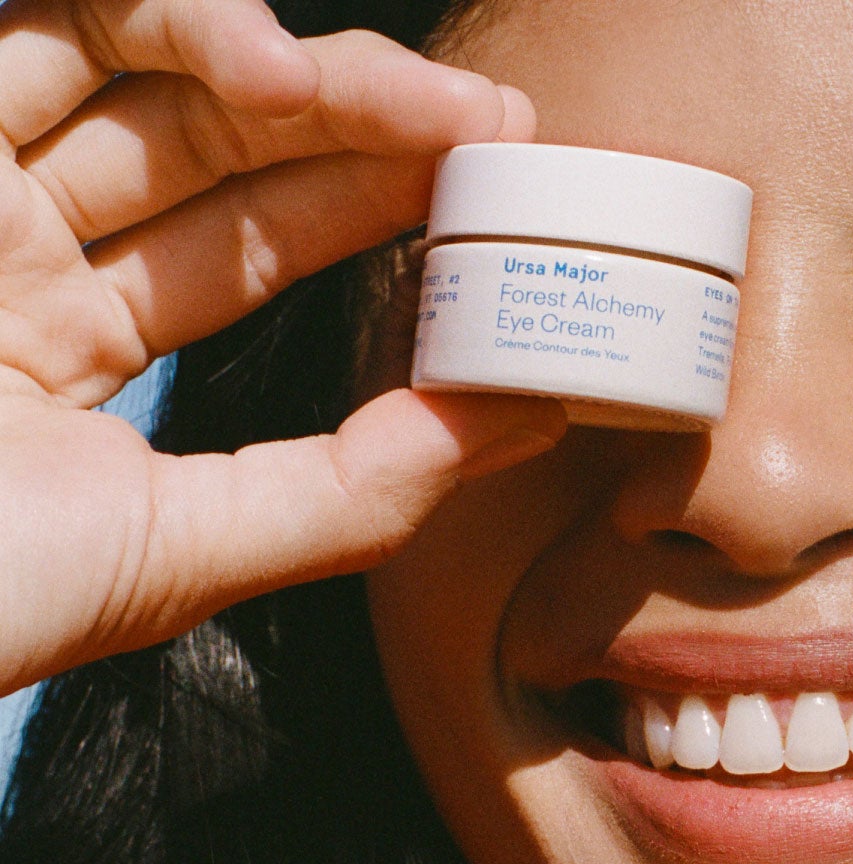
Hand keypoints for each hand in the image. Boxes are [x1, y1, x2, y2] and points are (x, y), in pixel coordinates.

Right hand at [0, 0, 565, 696]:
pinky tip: (259, 56)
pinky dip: (148, 17)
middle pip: (208, 143)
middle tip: (492, 114)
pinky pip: (30, 24)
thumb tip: (526, 419)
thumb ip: (354, 489)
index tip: (490, 192)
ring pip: (122, 61)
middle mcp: (8, 245)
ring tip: (384, 96)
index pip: (248, 243)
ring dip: (265, 61)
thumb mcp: (184, 548)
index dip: (369, 206)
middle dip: (353, 119)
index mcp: (74, 342)